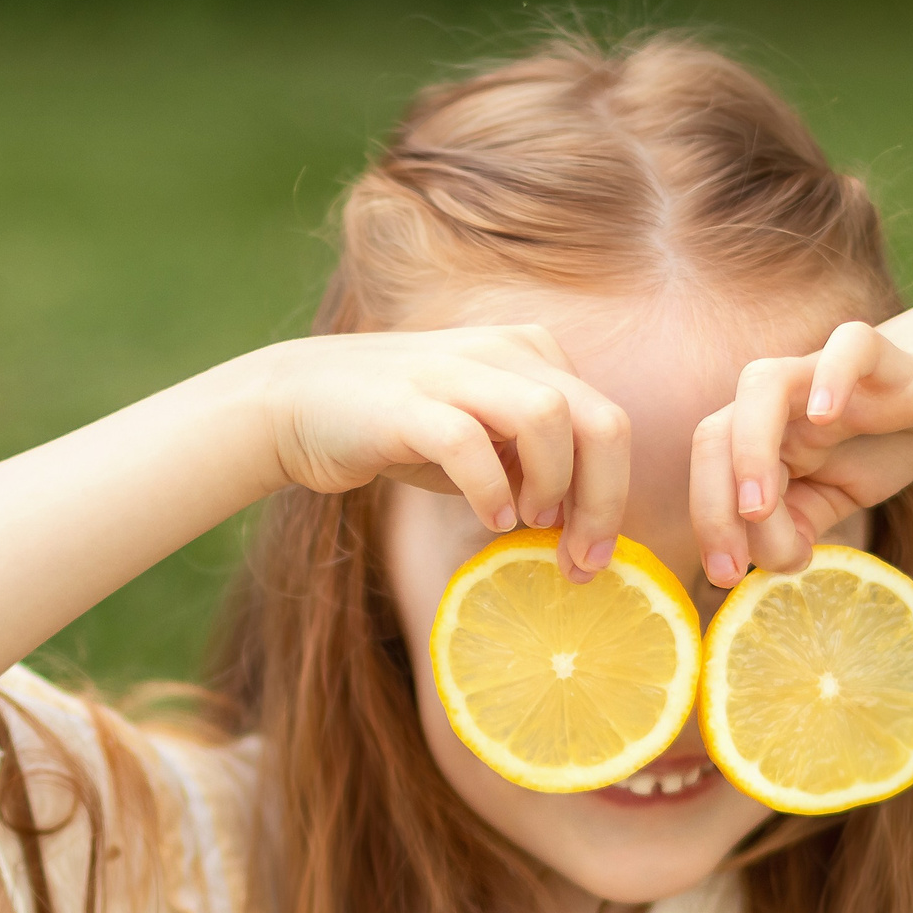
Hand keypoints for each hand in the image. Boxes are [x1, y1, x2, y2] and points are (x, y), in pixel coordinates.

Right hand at [245, 325, 630, 577]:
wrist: (300, 404)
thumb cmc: (401, 431)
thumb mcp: (484, 445)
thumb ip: (534, 468)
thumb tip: (583, 527)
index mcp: (534, 356)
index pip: (608, 425)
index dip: (612, 498)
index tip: (591, 556)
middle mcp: (505, 352)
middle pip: (600, 420)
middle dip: (603, 502)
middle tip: (583, 560)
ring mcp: (457, 371)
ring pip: (549, 418)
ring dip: (552, 486)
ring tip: (526, 522)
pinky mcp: (409, 401)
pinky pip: (470, 442)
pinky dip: (490, 488)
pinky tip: (489, 519)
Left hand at [689, 286, 912, 581]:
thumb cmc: (890, 440)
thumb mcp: (838, 499)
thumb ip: (798, 528)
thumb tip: (765, 565)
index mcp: (763, 438)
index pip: (712, 474)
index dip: (709, 526)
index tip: (728, 578)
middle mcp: (781, 403)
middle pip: (715, 433)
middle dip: (712, 504)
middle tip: (733, 565)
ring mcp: (823, 372)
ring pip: (760, 385)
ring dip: (748, 448)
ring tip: (759, 506)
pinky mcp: (880, 353)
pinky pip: (847, 347)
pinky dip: (830, 376)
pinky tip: (826, 415)